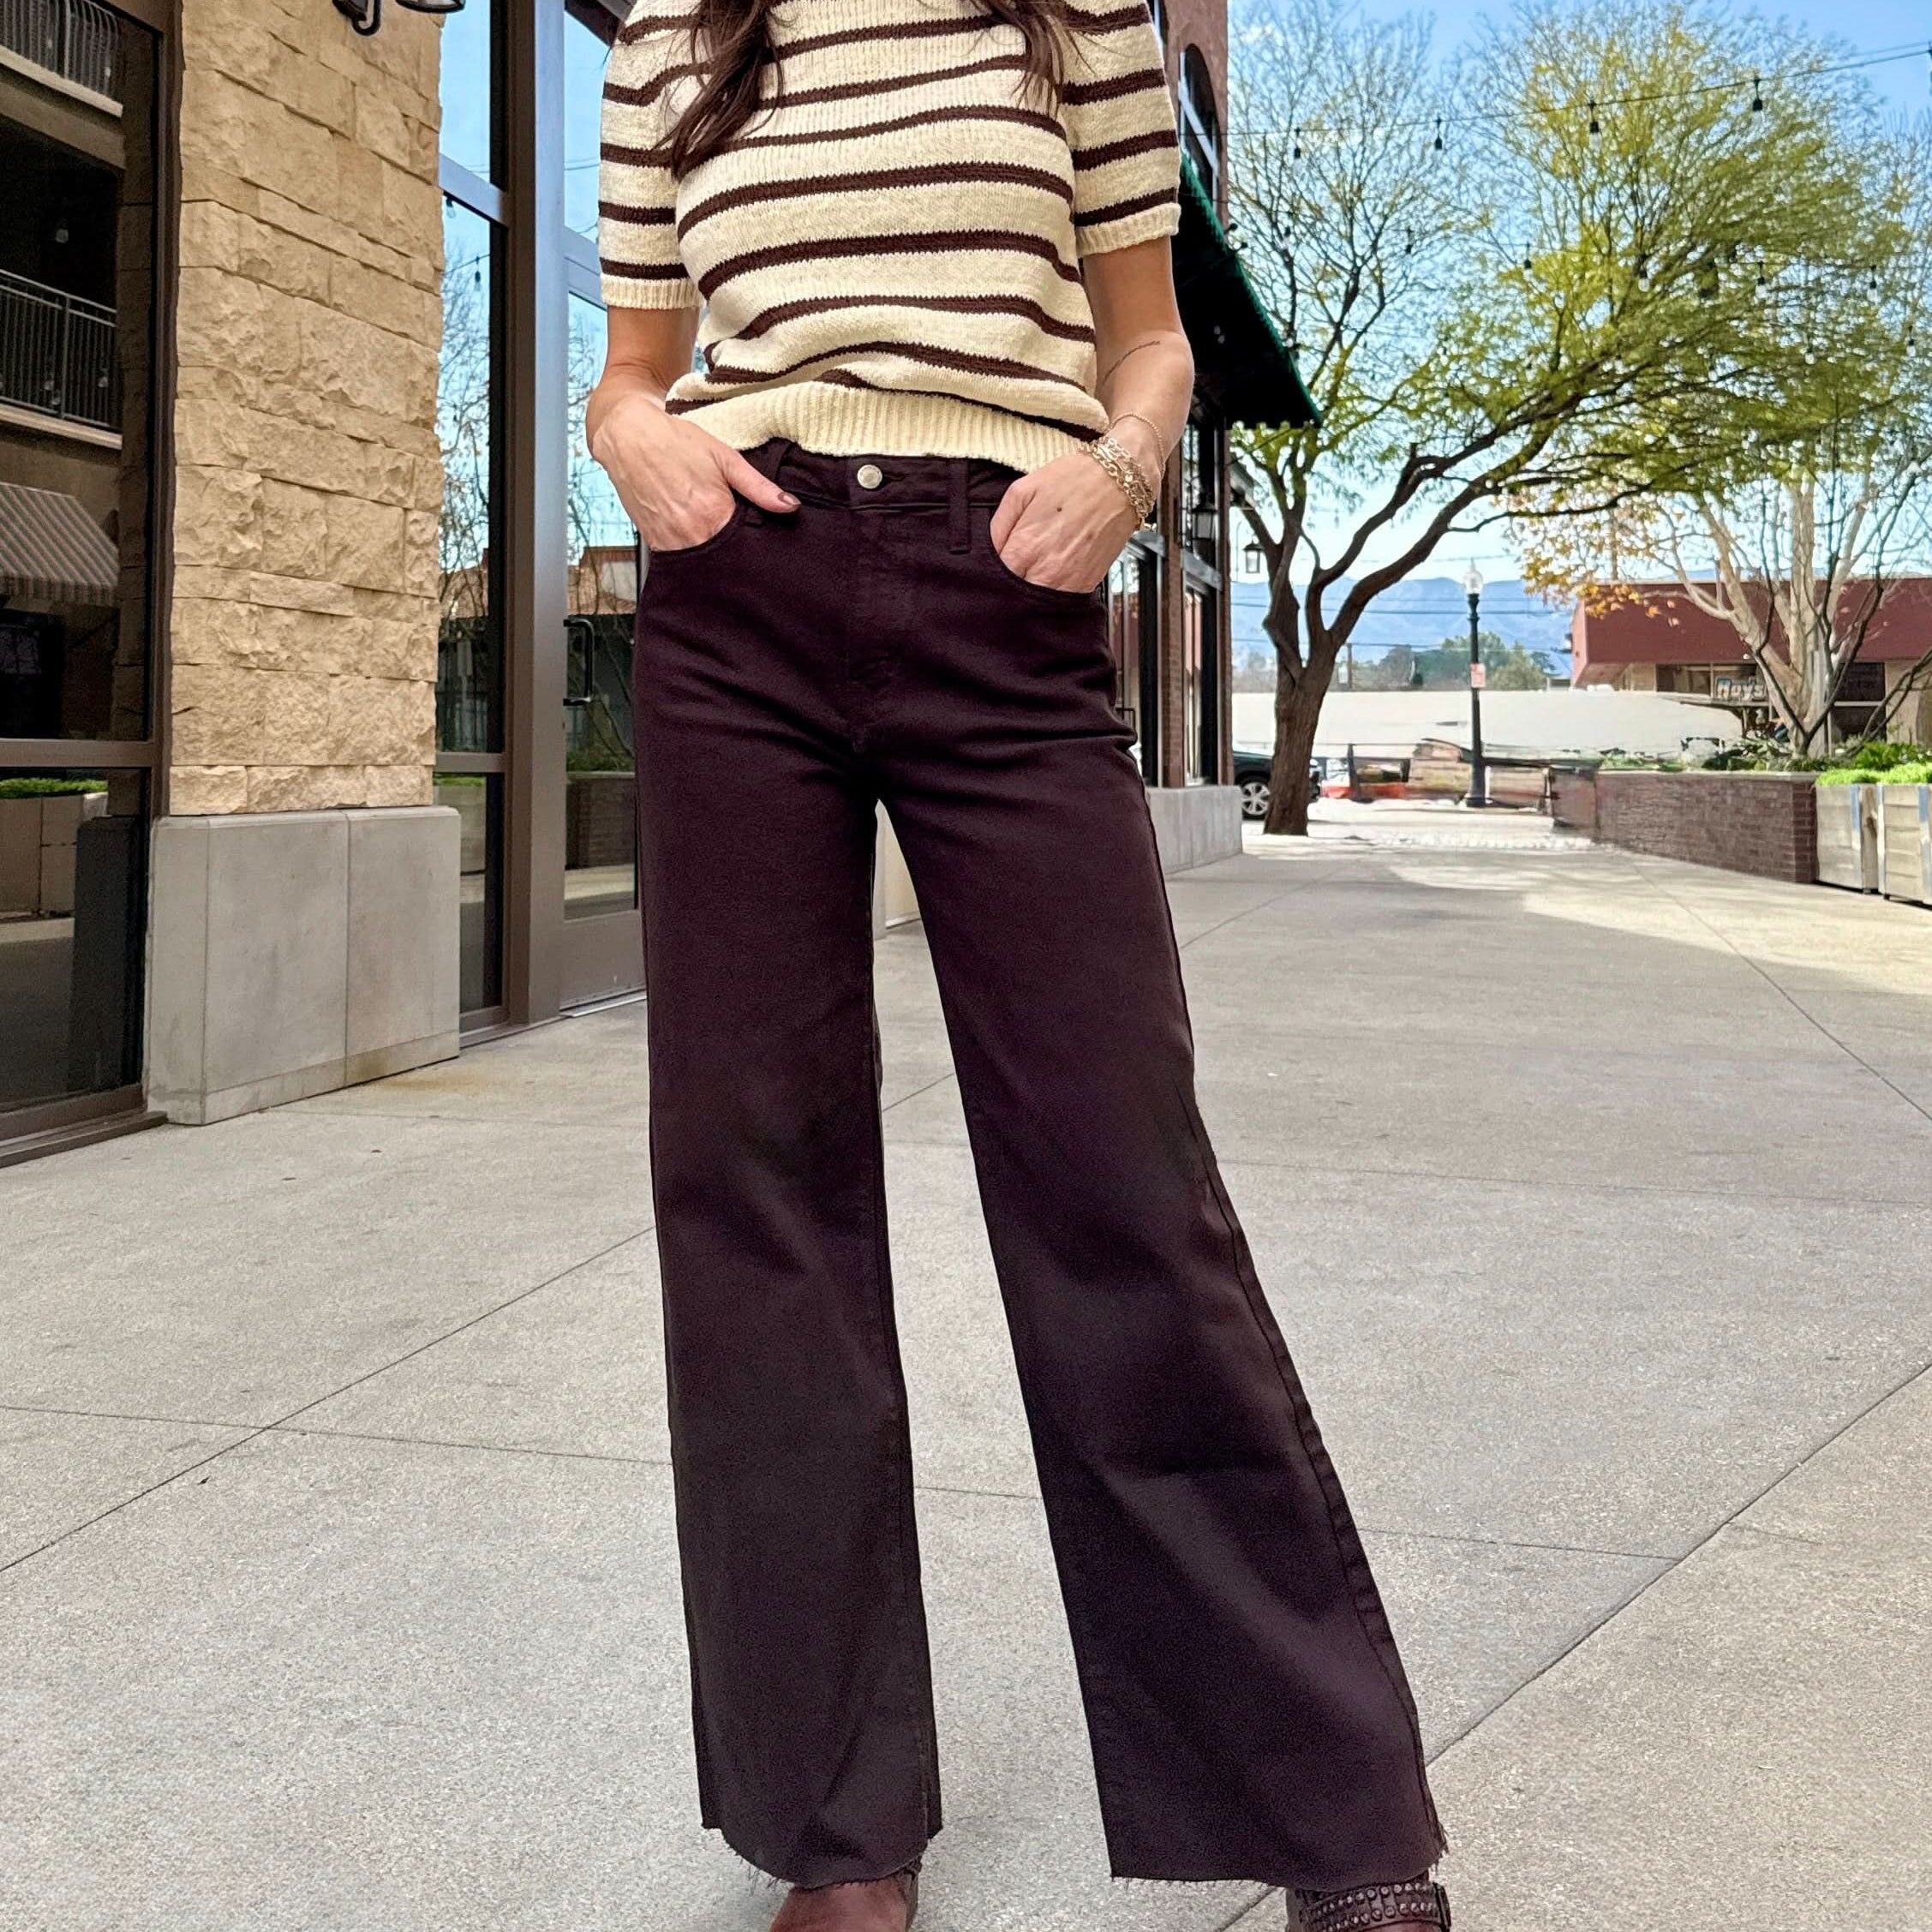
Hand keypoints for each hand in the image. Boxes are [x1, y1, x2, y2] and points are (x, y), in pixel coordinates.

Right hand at [586, 386, 797, 549]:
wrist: (628, 435)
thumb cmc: (676, 442)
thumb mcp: (725, 458)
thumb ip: (758, 487)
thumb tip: (789, 506)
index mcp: (713, 516)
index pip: (746, 548)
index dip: (756, 544)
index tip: (760, 538)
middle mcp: (690, 536)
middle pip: (725, 559)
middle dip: (735, 552)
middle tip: (739, 536)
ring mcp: (669, 543)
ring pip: (702, 562)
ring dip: (713, 552)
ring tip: (715, 532)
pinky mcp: (653, 543)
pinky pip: (680, 558)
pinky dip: (692, 550)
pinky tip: (696, 533)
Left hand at [990, 450, 1142, 592]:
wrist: (1119, 482)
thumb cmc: (1073, 480)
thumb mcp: (1022, 491)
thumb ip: (998, 525)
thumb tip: (988, 549)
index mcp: (1025, 547)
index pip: (994, 579)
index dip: (989, 575)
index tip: (994, 566)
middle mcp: (1046, 570)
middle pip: (1014, 597)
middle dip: (1007, 588)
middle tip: (1010, 572)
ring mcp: (1068, 581)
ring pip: (1037, 605)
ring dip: (1030, 593)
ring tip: (1032, 573)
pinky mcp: (1087, 585)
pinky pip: (1061, 602)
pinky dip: (1052, 594)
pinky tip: (1050, 577)